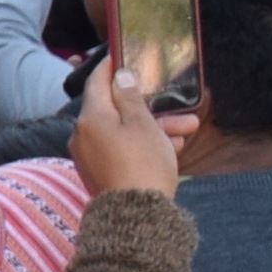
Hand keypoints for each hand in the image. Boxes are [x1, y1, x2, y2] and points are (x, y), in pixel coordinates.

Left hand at [71, 52, 188, 197]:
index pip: (97, 83)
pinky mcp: (100, 172)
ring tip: (188, 131)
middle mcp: (83, 135)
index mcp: (90, 118)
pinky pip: (122, 150)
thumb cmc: (143, 164)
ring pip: (125, 132)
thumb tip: (119, 77)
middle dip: (151, 108)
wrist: (136, 216)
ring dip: (155, 129)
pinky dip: (144, 145)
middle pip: (118, 111)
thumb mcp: (143, 125)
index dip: (111, 68)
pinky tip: (173, 148)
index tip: (123, 55)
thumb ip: (130, 98)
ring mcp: (90, 155)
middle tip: (180, 107)